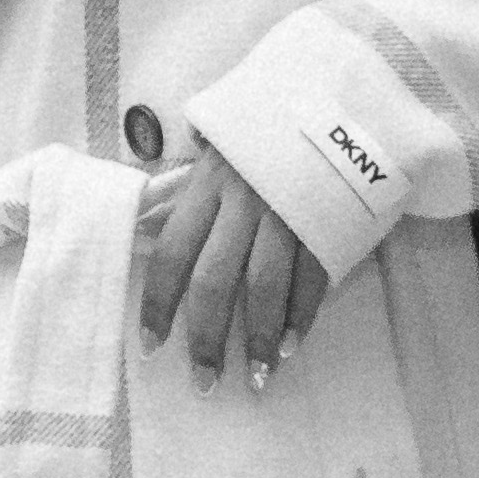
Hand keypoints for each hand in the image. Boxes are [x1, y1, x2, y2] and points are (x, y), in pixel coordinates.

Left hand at [133, 150, 334, 387]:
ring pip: (265, 285)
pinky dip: (302, 315)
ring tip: (257, 378)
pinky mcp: (328, 218)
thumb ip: (184, 194)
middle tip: (205, 382)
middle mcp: (243, 201)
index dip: (159, 305)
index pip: (172, 254)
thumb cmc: (264, 132)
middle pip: (215, 280)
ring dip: (258, 338)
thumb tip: (144, 228)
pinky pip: (312, 276)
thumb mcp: (215, 151)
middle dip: (207, 338)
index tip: (152, 347)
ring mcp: (287, 211)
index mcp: (207, 185)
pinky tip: (291, 345)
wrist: (335, 95)